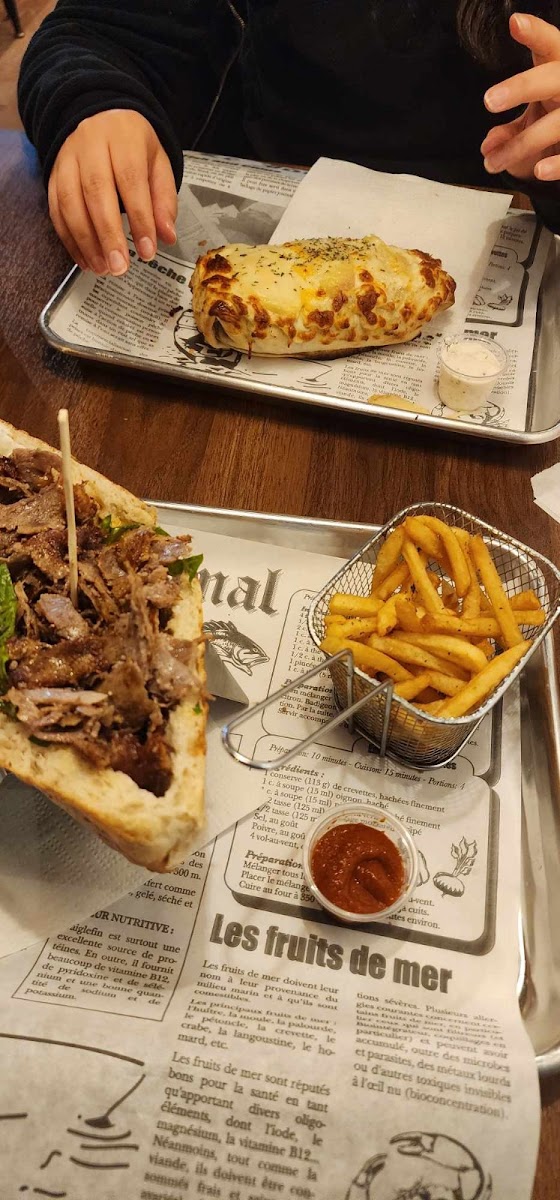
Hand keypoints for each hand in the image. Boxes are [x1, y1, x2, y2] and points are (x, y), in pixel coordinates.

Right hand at [48, 110, 177, 274]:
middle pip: (96, 192)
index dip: (140, 219)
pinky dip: (69, 239)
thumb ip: (164, 199)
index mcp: (123, 138)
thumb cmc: (132, 144)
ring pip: (70, 203)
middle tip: (120, 268)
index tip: (148, 252)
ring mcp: (67, 160)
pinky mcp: (52, 175)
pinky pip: (56, 209)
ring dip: (86, 242)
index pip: (131, 181)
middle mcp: (91, 145)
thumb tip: (167, 236)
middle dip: (108, 235)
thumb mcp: (157, 162)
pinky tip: (84, 260)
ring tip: (102, 269)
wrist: (96, 114)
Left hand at [481, 12, 559, 181]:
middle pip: (553, 77)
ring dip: (521, 144)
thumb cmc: (554, 121)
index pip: (550, 45)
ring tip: (493, 162)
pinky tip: (539, 171)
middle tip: (489, 100)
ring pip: (555, 123)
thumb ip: (509, 132)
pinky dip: (557, 164)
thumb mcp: (533, 120)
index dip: (535, 33)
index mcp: (559, 70)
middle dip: (523, 87)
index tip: (515, 23)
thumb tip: (488, 147)